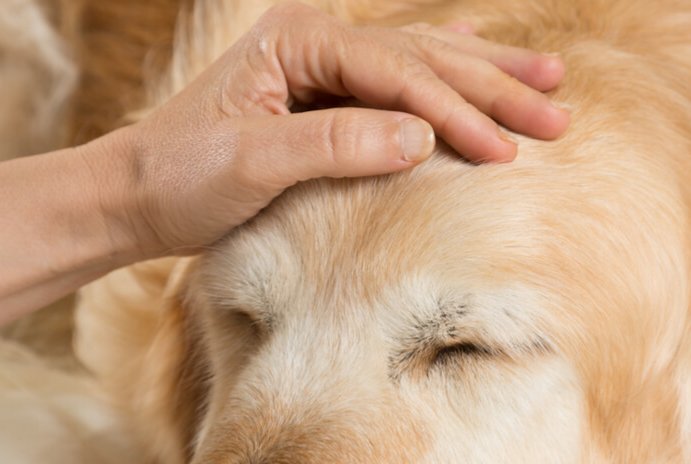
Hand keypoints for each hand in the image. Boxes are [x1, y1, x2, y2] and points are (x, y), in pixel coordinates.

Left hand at [86, 1, 568, 259]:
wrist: (132, 195)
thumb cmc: (180, 179)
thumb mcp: (251, 166)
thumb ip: (334, 144)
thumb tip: (421, 137)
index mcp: (298, 42)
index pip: (398, 72)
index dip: (456, 110)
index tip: (506, 151)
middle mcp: (314, 40)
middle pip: (424, 56)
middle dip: (494, 85)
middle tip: (558, 113)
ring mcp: (321, 62)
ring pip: (422, 59)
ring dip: (487, 72)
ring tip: (551, 78)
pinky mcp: (324, 92)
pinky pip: (400, 74)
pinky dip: (446, 67)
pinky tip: (478, 46)